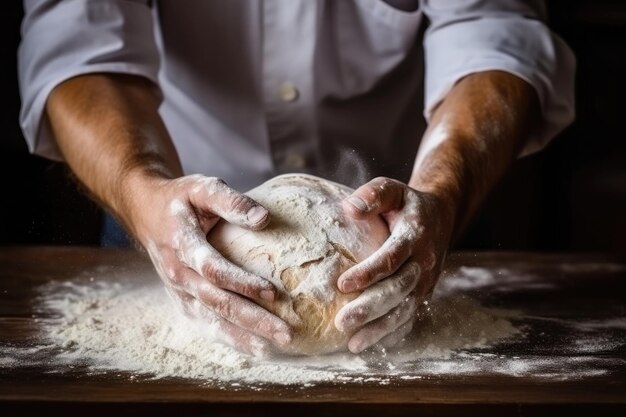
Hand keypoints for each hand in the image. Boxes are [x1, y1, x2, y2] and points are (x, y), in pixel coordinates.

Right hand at [128, 175, 292, 356]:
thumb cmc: (181, 199)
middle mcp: (177, 272)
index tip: (273, 292)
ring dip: (241, 337)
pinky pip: (205, 324)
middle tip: (285, 333)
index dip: (241, 283)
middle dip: (252, 319)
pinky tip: (254, 349)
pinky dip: (229, 338)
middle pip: (217, 302)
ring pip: (210, 320)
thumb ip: (230, 201)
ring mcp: (178, 291)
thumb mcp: (201, 188)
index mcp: (181, 243)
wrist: (147, 212)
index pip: (212, 269)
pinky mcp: (182, 300)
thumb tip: (263, 218)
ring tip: (271, 350)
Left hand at [335, 177, 453, 352]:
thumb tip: (350, 208)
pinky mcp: (423, 296)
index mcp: (414, 235)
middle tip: (341, 322)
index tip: (342, 284)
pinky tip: (368, 344)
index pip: (391, 257)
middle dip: (370, 308)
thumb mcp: (392, 190)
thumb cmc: (404, 204)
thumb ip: (373, 195)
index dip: (369, 272)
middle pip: (398, 290)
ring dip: (380, 329)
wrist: (439, 217)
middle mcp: (423, 262)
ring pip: (405, 310)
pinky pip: (410, 319)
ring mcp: (425, 282)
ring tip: (353, 343)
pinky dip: (391, 335)